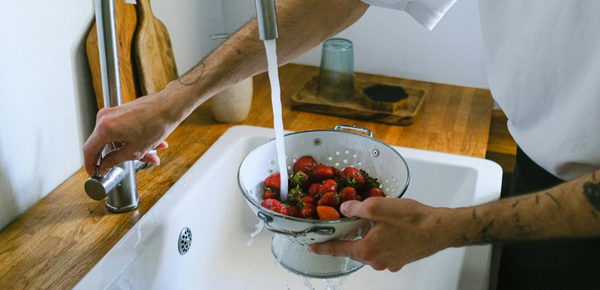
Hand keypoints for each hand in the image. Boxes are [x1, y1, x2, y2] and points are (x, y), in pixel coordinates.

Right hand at [83, 87, 181, 176]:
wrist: (170, 105)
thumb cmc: (156, 124)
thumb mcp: (135, 150)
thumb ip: (115, 160)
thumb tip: (104, 167)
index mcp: (105, 128)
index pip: (89, 150)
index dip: (90, 165)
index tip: (94, 173)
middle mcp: (105, 118)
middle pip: (105, 144)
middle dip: (120, 157)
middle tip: (131, 164)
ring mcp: (112, 113)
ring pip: (117, 138)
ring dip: (132, 149)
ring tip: (151, 154)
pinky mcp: (121, 111)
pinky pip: (122, 130)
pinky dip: (134, 140)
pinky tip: (152, 145)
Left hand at [309, 198, 459, 271]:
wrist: (440, 228)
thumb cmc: (412, 219)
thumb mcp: (378, 206)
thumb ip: (356, 208)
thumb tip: (344, 209)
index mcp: (367, 250)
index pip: (338, 250)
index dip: (324, 248)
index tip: (314, 247)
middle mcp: (377, 261)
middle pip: (354, 250)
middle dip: (348, 239)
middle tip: (343, 228)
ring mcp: (390, 262)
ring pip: (370, 250)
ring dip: (366, 239)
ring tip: (368, 224)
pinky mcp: (402, 259)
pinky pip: (384, 251)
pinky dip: (380, 241)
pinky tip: (386, 229)